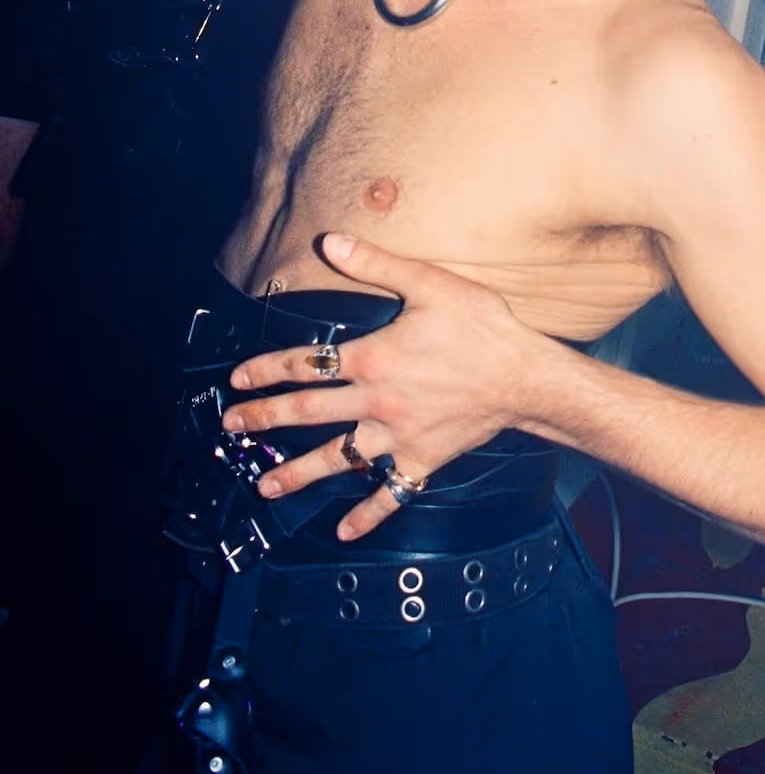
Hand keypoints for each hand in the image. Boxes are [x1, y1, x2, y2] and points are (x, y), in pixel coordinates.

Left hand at [222, 234, 550, 540]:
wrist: (524, 376)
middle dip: (265, 419)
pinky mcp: (423, 460)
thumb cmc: (480, 326)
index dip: (268, 368)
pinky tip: (344, 531)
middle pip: (310, 412)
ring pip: (338, 459)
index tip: (239, 378)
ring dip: (298, 474)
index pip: (308, 363)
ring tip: (265, 486)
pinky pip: (390, 494)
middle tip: (231, 428)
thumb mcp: (429, 283)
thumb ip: (376, 264)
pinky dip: (366, 515)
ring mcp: (399, 436)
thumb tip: (330, 242)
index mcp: (373, 358)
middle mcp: (377, 402)